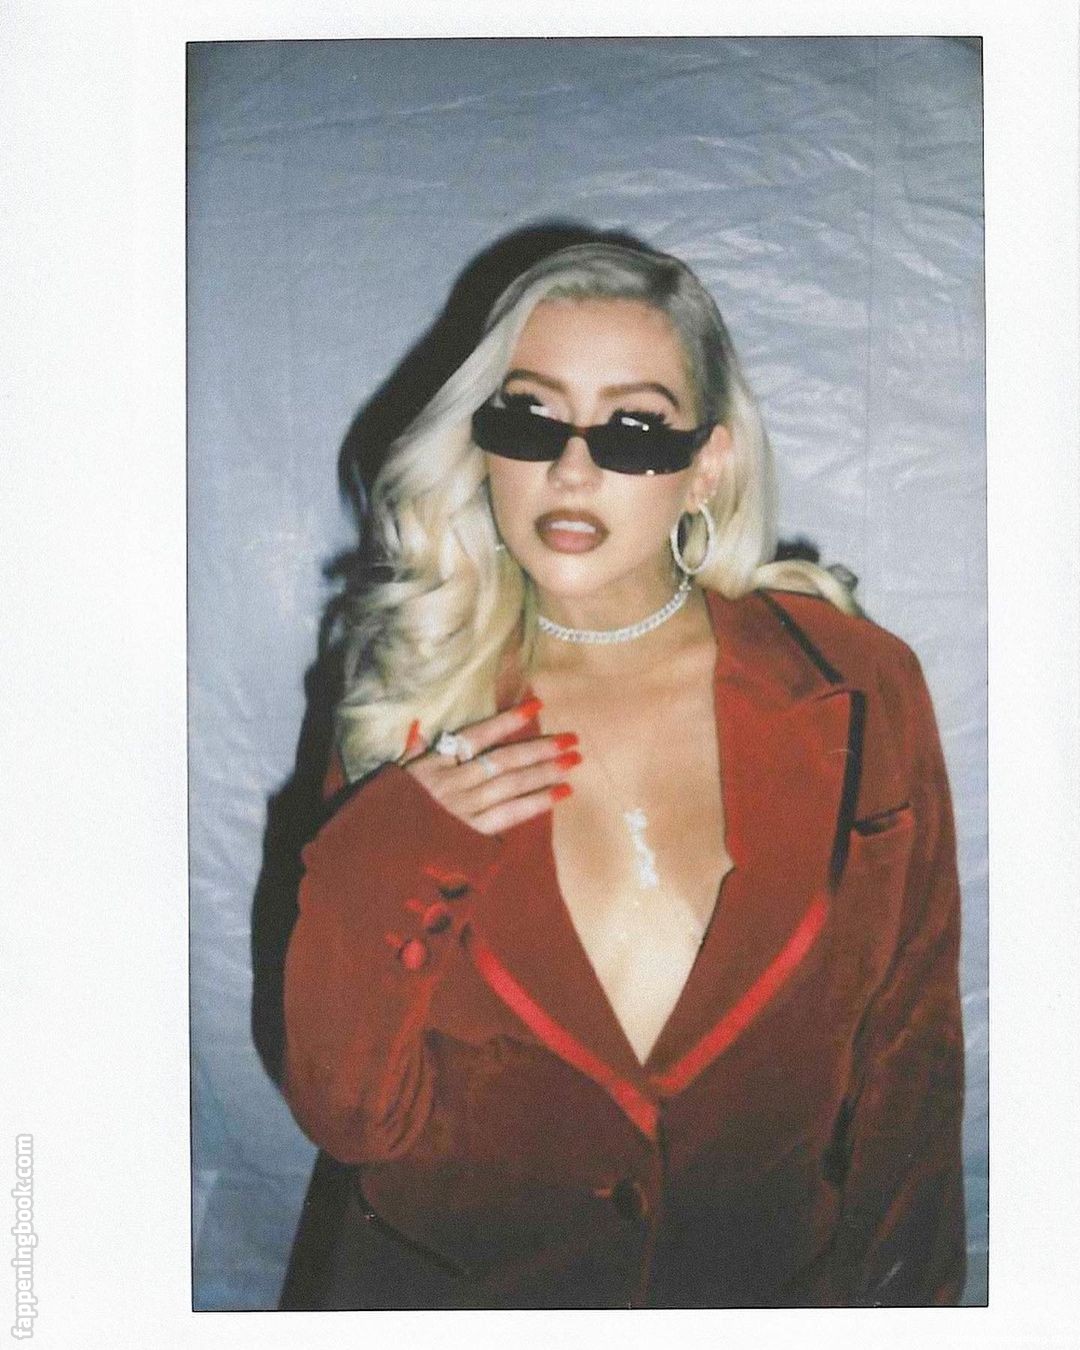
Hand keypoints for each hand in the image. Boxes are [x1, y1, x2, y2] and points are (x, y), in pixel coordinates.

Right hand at [399, 701, 580, 835]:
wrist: (375, 854)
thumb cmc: (385, 813)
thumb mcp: (395, 778)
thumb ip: (412, 752)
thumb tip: (418, 727)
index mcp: (434, 765)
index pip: (476, 735)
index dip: (507, 720)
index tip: (536, 706)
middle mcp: (452, 783)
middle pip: (503, 760)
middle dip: (539, 747)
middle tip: (571, 739)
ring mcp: (463, 809)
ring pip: (512, 784)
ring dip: (545, 771)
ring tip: (573, 761)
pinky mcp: (471, 834)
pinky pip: (510, 815)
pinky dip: (537, 802)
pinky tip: (561, 793)